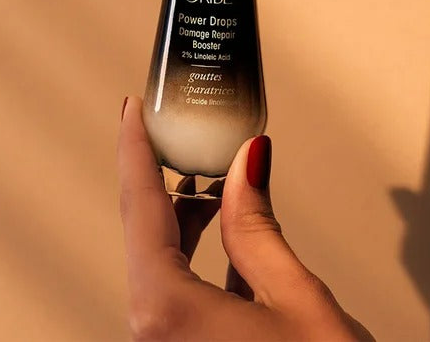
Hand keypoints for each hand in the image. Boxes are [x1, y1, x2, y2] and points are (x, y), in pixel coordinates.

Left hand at [118, 96, 372, 339]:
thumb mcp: (298, 299)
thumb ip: (260, 226)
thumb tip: (246, 162)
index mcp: (168, 312)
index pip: (142, 206)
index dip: (135, 148)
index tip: (131, 109)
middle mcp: (155, 332)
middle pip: (148, 231)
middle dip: (166, 177)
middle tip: (181, 133)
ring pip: (163, 261)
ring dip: (188, 216)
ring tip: (217, 178)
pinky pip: (179, 288)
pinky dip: (200, 253)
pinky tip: (228, 230)